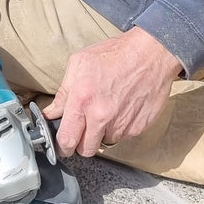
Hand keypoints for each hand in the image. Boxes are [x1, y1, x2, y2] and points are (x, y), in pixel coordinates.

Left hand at [43, 29, 182, 157]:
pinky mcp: (138, 127)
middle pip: (85, 150)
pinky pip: (123, 137)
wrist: (151, 53)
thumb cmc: (116, 54)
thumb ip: (63, 92)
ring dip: (102, 133)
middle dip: (82, 142)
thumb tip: (52, 113)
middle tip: (84, 128)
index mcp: (82, 100)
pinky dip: (119, 128)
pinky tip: (121, 109)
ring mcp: (121, 124)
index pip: (66, 139)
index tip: (63, 145)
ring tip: (107, 111)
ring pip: (104, 143)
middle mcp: (101, 116)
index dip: (62, 146)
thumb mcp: (80, 63)